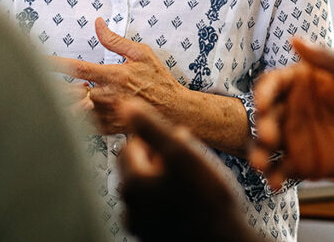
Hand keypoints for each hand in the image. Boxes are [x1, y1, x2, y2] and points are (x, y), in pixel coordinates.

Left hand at [51, 18, 185, 134]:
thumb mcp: (142, 53)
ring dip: (63, 103)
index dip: (54, 64)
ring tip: (61, 95)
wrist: (174, 111)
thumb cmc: (159, 81)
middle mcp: (107, 96)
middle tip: (40, 82)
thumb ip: (115, 40)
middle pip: (68, 93)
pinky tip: (77, 107)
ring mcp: (107, 114)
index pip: (76, 68)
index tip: (38, 60)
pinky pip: (83, 126)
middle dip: (52, 88)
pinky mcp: (108, 129)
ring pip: (73, 111)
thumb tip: (98, 23)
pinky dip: (74, 117)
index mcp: (113, 75)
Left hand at [118, 101, 259, 241]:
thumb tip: (125, 104)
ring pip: (147, 190)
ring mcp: (140, 226)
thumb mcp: (182, 154)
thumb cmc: (208, 199)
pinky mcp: (152, 237)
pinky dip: (167, 201)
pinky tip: (190, 202)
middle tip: (187, 163)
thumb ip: (151, 128)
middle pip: (136, 169)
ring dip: (163, 181)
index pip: (131, 146)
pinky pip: (155, 209)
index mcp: (131, 184)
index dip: (155, 141)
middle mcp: (129, 208)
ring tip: (192, 184)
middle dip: (158, 160)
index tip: (179, 146)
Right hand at [250, 37, 333, 189]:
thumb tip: (294, 39)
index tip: (264, 103)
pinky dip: (274, 177)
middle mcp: (291, 110)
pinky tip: (277, 183)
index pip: (270, 85)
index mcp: (298, 84)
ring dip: (257, 153)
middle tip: (270, 136)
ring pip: (265, 146)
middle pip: (263, 117)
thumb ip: (325, 58)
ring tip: (261, 163)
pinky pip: (281, 170)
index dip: (263, 93)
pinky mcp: (302, 163)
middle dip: (261, 126)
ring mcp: (295, 137)